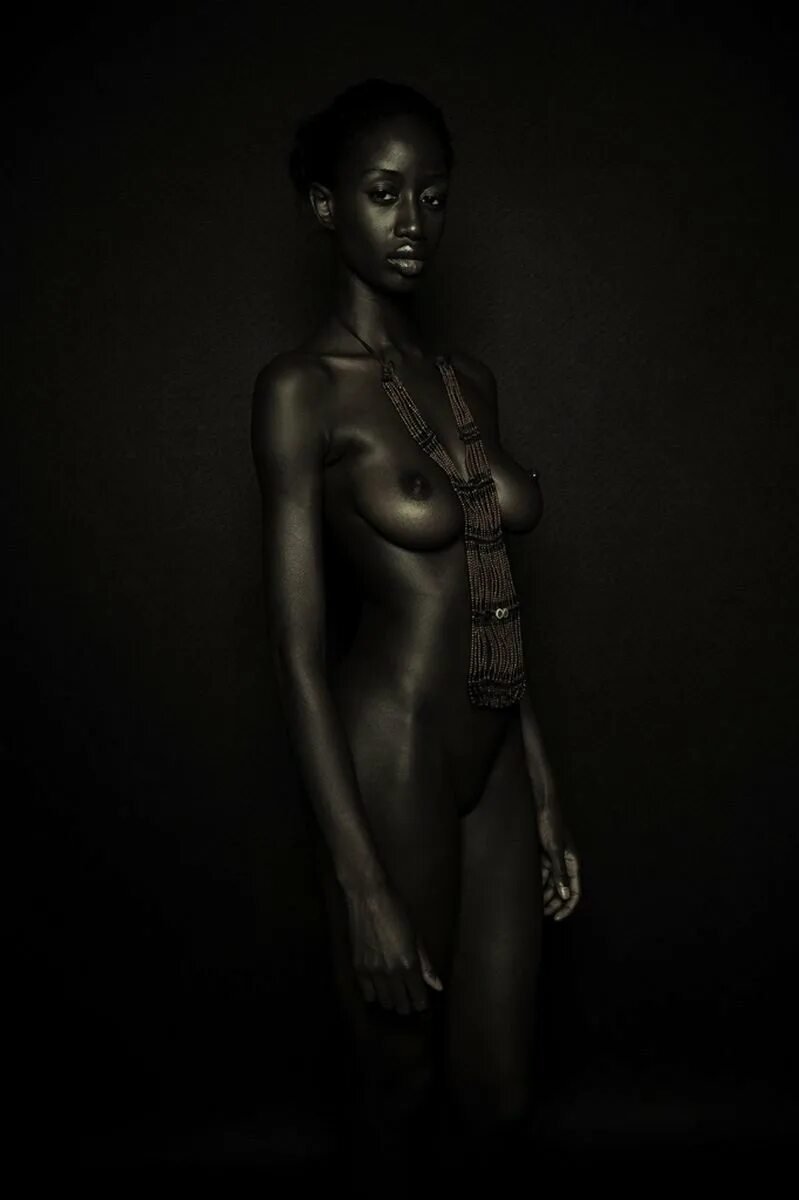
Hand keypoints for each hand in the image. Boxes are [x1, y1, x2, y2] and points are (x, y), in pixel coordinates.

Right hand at [343, 882, 443, 1014]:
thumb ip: (426, 964)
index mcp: (408, 964)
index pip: (417, 998)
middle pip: (400, 1004)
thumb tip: (438, 986)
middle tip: (409, 999)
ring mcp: (372, 971)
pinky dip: (374, 995)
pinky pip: (366, 993)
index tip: (421, 1001)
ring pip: (383, 1002)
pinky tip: (378, 988)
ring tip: (395, 994)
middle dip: (407, 1005)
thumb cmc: (398, 910)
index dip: (421, 1003)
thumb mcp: (417, 935)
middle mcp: (390, 972)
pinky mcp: (357, 967)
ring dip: (391, 1001)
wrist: (368, 896)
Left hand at [536, 788, 580, 920]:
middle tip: (542, 915)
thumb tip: (565, 894)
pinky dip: (537, 883)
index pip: (574, 891)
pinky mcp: (541, 853)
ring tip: (533, 907)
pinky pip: (541, 873)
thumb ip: (559, 872)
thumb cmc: (549, 823)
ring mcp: (552, 858)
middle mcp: (564, 862)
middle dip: (554, 903)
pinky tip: (527, 891)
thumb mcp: (553, 849)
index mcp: (572, 861)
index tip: (557, 918)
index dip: (567, 906)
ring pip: (550, 883)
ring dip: (544, 895)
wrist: (539, 802)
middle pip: (562, 889)